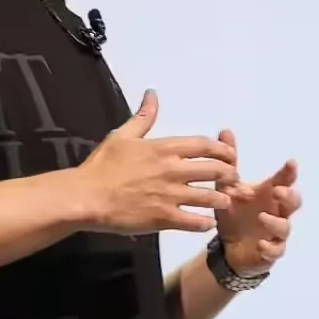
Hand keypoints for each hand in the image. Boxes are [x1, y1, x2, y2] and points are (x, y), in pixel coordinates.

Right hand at [75, 89, 245, 234]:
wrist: (85, 197)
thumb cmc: (101, 166)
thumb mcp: (122, 135)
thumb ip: (143, 117)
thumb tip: (152, 94)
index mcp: (165, 148)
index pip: (205, 145)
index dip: (223, 150)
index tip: (229, 155)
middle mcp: (173, 170)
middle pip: (215, 170)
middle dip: (229, 175)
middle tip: (233, 179)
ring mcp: (171, 196)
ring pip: (209, 198)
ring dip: (221, 200)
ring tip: (224, 202)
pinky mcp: (164, 218)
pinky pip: (194, 222)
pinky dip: (205, 223)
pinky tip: (208, 223)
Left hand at [214, 130, 301, 275]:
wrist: (229, 247)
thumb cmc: (235, 214)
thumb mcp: (227, 187)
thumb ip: (229, 162)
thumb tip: (225, 130)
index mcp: (269, 194)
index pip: (284, 180)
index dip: (290, 172)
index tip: (291, 162)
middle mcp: (277, 211)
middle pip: (294, 202)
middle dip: (289, 196)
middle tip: (278, 191)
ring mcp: (275, 233)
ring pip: (286, 227)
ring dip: (276, 222)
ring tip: (262, 217)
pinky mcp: (270, 252)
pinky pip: (275, 250)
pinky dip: (270, 248)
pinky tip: (261, 244)